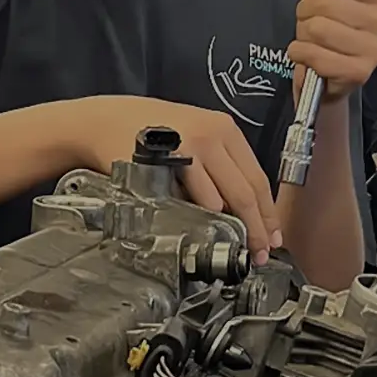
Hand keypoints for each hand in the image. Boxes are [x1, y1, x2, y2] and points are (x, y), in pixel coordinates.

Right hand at [61, 97, 280, 265]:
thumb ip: (220, 167)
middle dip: (255, 229)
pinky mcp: (168, 161)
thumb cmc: (150, 133)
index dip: (268, 214)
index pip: (258, 178)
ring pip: (221, 199)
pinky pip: (191, 197)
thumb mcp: (195, 137)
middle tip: (257, 254)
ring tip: (229, 246)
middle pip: (246, 192)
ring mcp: (190, 146)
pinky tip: (198, 225)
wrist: (105, 122)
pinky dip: (197, 214)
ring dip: (227, 226)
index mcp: (226, 130)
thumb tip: (245, 211)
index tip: (272, 239)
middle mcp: (214, 135)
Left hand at [292, 0, 376, 101]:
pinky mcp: (356, 73)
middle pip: (324, 2)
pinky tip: (307, 53)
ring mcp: (373, 50)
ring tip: (312, 37)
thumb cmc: (337, 31)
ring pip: (316, 28)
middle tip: (311, 19)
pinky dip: (300, 52)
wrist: (334, 77)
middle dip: (306, 10)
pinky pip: (313, 54)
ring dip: (303, 32)